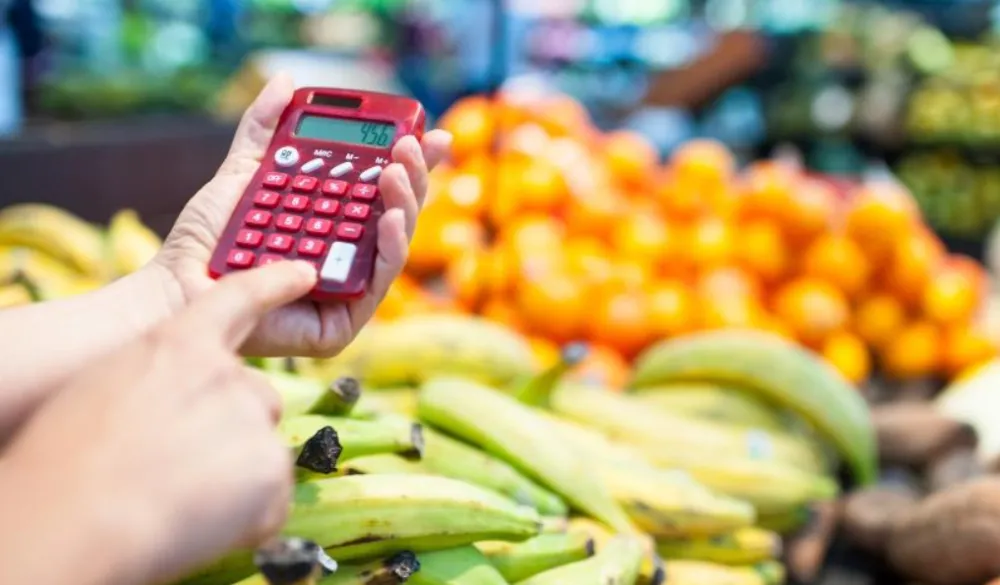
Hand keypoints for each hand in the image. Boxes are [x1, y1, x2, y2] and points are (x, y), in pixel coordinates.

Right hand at [0, 262, 317, 584]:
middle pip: (256, 397)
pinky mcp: (272, 467)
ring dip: (233, 476)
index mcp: (177, 344)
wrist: (75, 518)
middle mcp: (226, 373)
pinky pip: (271, 497)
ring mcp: (253, 418)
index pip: (239, 297)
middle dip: (231, 429)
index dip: (274, 283)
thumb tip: (174, 407)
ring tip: (180, 501)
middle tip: (184, 465)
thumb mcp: (103, 393)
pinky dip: (245, 516)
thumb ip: (154, 383)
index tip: (302, 274)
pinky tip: (200, 523)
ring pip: (261, 448)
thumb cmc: (65, 462)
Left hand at [152, 73, 451, 356]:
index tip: (423, 130)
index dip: (407, 160)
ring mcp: (346, 287)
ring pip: (394, 245)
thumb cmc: (207, 239)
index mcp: (332, 220)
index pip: (381, 188)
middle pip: (394, 213)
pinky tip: (386, 217)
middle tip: (409, 145)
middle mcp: (345, 253)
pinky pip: (377, 282)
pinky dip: (389, 248)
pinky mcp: (342, 321)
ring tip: (396, 173)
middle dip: (412, 176)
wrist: (177, 283)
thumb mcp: (243, 171)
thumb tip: (285, 82)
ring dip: (404, 205)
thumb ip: (264, 128)